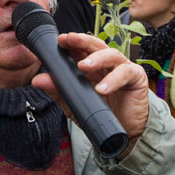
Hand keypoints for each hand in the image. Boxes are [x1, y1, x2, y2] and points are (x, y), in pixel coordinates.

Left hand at [32, 33, 149, 156]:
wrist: (123, 134)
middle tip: (69, 41)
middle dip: (83, 41)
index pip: (82, 49)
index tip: (60, 41)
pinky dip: (113, 79)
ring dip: (97, 58)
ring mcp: (123, 68)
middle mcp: (108, 64)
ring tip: (83, 66)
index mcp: (93, 66)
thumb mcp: (75, 103)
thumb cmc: (101, 114)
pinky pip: (126, 72)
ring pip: (112, 54)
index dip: (72, 43)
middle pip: (97, 45)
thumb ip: (58, 91)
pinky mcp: (136, 77)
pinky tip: (102, 88)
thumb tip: (38, 80)